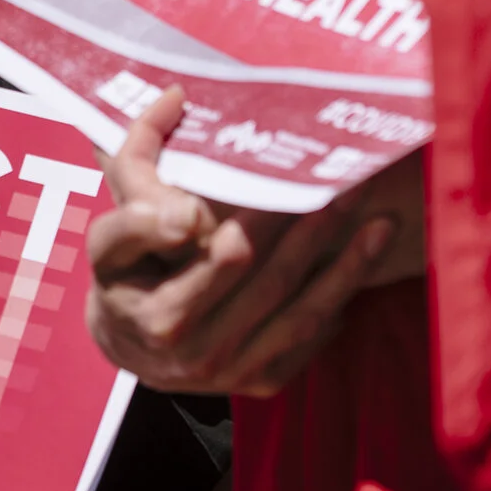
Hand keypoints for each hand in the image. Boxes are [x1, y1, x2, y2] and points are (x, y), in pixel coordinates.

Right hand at [85, 89, 418, 395]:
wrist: (127, 347)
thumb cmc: (122, 274)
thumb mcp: (107, 233)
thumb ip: (134, 174)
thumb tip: (175, 109)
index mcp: (164, 317)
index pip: (229, 258)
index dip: (265, 220)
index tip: (294, 180)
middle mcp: (203, 356)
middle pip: (276, 283)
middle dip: (318, 230)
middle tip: (351, 182)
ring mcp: (236, 373)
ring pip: (305, 316)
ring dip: (349, 268)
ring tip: (383, 222)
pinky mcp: (262, 382)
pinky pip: (310, 340)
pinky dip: (338, 301)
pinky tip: (362, 262)